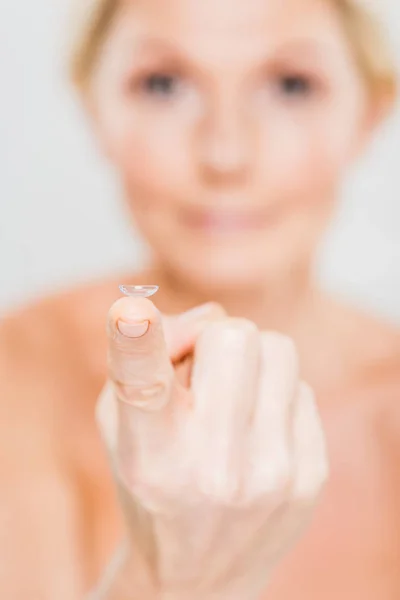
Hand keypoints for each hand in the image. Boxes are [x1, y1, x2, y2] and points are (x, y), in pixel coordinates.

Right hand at [95, 298, 327, 599]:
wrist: (202, 571)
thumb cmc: (152, 479)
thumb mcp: (121, 424)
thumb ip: (147, 357)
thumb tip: (210, 313)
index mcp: (149, 456)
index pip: (143, 385)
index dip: (136, 342)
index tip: (131, 314)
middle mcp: (213, 469)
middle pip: (234, 336)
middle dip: (215, 338)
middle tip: (203, 370)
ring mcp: (271, 474)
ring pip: (278, 347)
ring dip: (251, 361)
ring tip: (232, 400)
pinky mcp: (311, 475)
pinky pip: (301, 387)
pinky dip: (275, 396)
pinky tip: (258, 432)